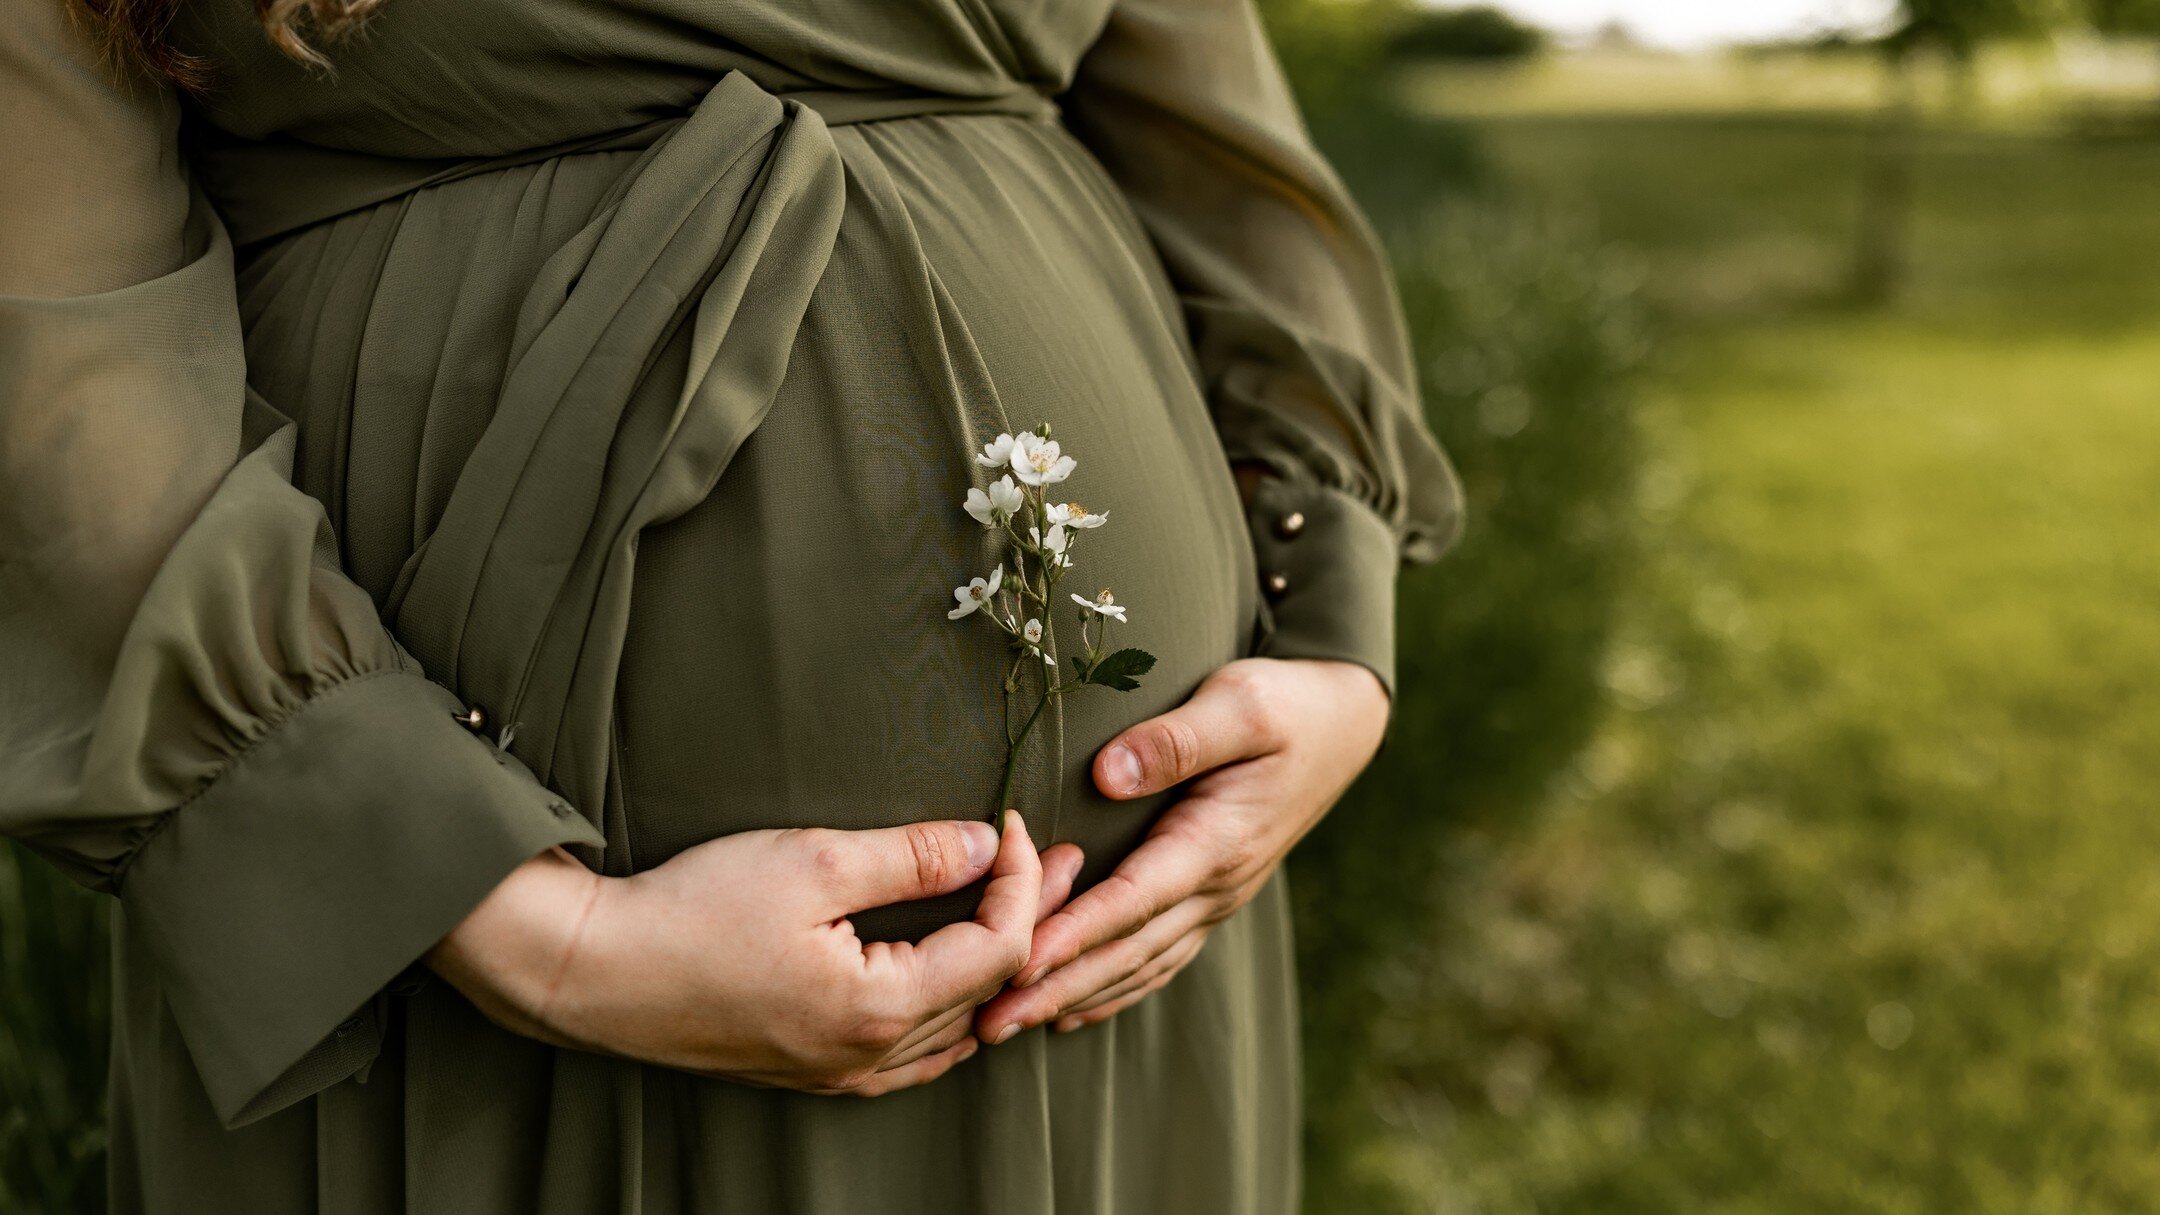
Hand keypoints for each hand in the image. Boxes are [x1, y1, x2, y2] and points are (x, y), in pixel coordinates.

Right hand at [432, 810, 1071, 1095]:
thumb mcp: (811, 861)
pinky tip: (951, 972)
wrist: (594, 972)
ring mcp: (842, 1073)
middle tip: (1056, 861)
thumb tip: (984, 844)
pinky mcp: (814, 1071)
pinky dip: (951, 1009)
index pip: (1001, 946)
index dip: (1023, 880)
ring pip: (959, 1031)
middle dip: (1031, 918)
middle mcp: (871, 1057)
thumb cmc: (692, 911)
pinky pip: (915, 1055)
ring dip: (996, 966)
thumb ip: (912, 856)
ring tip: (1020, 905)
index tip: (1010, 822)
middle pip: (993, 993)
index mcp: (880, 1008)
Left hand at [974, 658, 1387, 1042]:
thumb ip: (1177, 739)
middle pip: (1128, 950)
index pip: (1134, 898)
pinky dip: (1111, 990)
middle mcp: (1217, 885)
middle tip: (986, 1024)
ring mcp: (1215, 898)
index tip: (1017, 963)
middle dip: (1056, 989)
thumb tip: (1107, 773)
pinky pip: (1156, 958)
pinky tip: (1069, 1010)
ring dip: (1072, 998)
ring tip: (1005, 1027)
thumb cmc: (1286, 705)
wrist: (1340, 725)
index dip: (1074, 933)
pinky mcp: (1209, 896)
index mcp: (1218, 841)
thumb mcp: (1240, 704)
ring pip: (1139, 965)